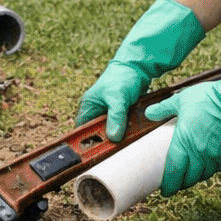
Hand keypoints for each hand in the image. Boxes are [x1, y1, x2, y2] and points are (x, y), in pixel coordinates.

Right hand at [76, 0, 204, 139]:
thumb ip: (115, 117)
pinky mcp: (120, 115)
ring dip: (117, 137)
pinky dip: (126, 132)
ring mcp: (108, 113)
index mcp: (89, 106)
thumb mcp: (118, 98)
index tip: (94, 153)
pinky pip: (121, 128)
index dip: (86, 142)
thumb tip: (113, 136)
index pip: (82, 130)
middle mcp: (96, 111)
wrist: (139, 67)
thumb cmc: (123, 77)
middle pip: (96, 134)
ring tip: (124, 142)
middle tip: (113, 150)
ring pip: (110, 132)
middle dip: (105, 142)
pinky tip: (131, 135)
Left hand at [145, 55, 220, 195]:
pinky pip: (218, 167)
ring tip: (191, 174)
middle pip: (189, 178)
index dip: (168, 185)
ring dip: (196, 177)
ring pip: (204, 175)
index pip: (173, 172)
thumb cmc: (208, 98)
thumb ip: (164, 108)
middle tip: (176, 183)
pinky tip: (209, 163)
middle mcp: (199, 154)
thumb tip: (148, 113)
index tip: (164, 190)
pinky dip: (212, 168)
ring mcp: (215, 155)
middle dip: (181, 184)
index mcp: (184, 143)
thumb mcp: (181, 100)